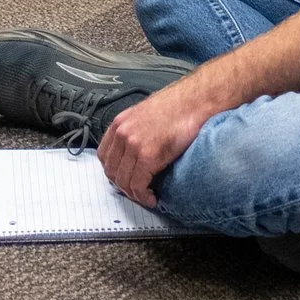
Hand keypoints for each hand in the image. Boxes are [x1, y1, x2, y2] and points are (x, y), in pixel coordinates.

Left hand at [97, 81, 217, 205]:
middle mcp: (123, 133)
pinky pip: (138, 185)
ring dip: (134, 194)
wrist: (195, 100)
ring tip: (145, 197)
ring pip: (123, 181)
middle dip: (123, 186)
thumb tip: (134, 153)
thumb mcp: (145, 115)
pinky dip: (143, 196)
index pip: (104, 156)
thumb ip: (134, 131)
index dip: (113, 172)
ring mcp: (134, 145)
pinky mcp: (149, 155)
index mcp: (120, 123)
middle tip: (136, 192)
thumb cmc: (177, 106)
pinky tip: (152, 198)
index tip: (123, 179)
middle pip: (111, 171)